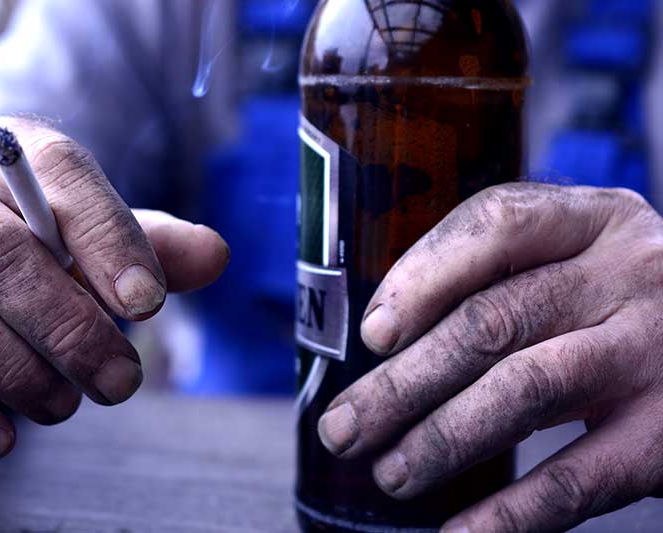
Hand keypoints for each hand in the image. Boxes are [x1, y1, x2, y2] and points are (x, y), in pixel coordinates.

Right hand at [0, 114, 228, 458]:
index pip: (54, 169)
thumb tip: (215, 254)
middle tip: (121, 380)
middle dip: (68, 324)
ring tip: (64, 406)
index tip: (147, 303)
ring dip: (12, 369)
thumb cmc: (26, 251)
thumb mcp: (89, 241)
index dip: (106, 236)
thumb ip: (147, 247)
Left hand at [318, 183, 662, 531]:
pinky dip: (510, 512)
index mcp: (595, 220)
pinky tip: (457, 532)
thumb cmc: (624, 305)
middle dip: (403, 383)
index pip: (496, 225)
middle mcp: (630, 274)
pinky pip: (578, 478)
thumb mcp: (582, 263)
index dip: (422, 276)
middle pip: (490, 322)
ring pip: (524, 391)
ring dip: (441, 441)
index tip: (373, 333)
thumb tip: (388, 344)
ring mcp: (654, 351)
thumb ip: (506, 279)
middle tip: (343, 427)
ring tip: (389, 474)